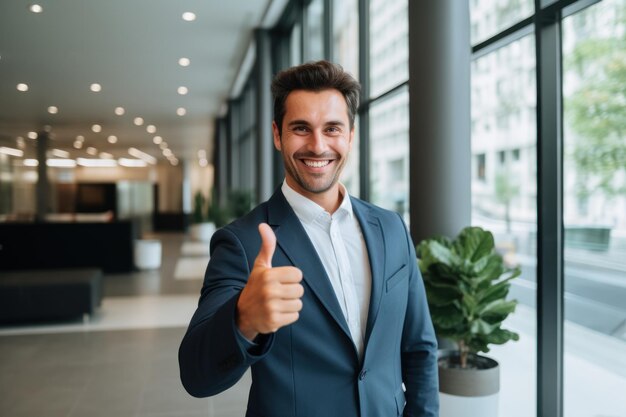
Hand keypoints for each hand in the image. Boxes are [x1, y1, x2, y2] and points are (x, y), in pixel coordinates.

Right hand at [236, 223, 303, 340]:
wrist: (242, 313)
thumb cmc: (256, 286)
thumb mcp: (260, 266)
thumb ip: (267, 246)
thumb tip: (263, 225)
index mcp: (268, 275)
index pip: (298, 275)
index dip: (291, 278)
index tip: (280, 281)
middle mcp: (269, 290)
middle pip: (300, 290)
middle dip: (291, 293)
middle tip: (278, 294)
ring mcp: (271, 307)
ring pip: (298, 304)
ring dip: (290, 305)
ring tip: (277, 303)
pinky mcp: (273, 321)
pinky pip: (294, 316)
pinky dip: (288, 316)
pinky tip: (277, 313)